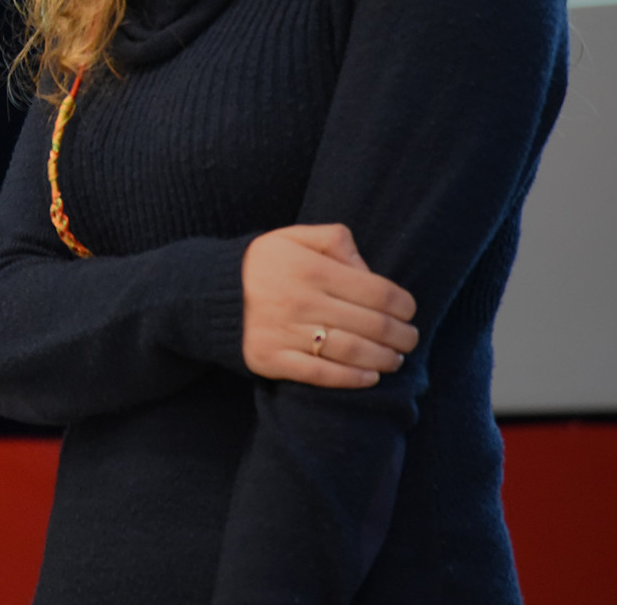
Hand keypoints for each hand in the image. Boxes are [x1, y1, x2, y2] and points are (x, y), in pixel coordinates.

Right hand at [241, 224, 417, 387]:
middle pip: (371, 324)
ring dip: (384, 358)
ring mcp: (285, 332)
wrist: (207, 295)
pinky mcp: (272, 358)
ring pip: (352, 351)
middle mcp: (300, 301)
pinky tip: (369, 377)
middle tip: (410, 339)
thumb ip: (333, 240)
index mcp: (311, 269)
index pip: (377, 291)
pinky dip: (351, 378)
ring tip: (395, 359)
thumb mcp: (292, 237)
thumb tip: (366, 268)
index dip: (403, 305)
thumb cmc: (260, 265)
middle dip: (401, 335)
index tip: (409, 311)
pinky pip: (321, 374)